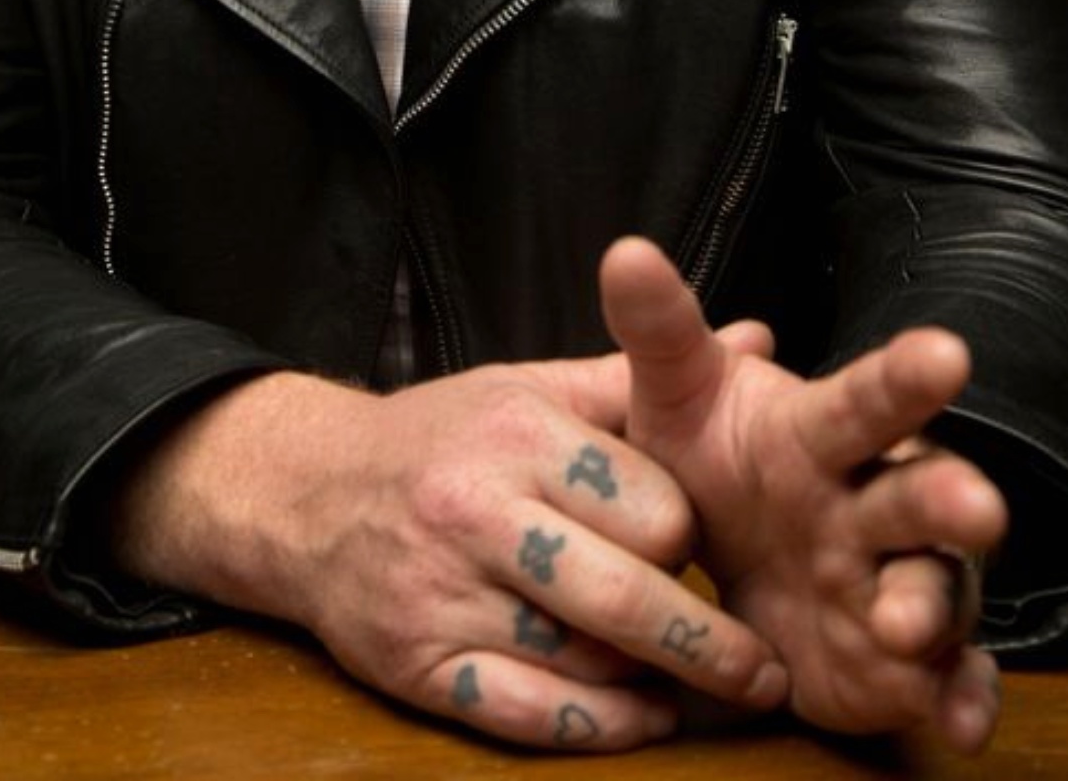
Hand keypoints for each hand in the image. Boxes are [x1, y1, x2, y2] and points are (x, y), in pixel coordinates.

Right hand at [106, 359, 788, 751]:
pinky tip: (644, 715)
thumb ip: (643, 379)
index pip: (650, 505)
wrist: (306, 493)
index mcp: (517, 430)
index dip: (688, 535)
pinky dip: (601, 727)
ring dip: (654, 682)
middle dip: (707, 640)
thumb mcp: (531, 387)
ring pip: (583, 662)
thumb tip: (757, 340)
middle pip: (625, 595)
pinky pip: (532, 715)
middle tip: (761, 668)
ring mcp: (443, 594)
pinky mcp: (418, 665)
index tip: (701, 547)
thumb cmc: (444, 437)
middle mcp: (478, 510)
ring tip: (703, 685)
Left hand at [600, 236, 1008, 752]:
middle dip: (950, 500)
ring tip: (906, 625)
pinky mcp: (900, 663)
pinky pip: (946, 681)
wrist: (716, 556)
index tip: (945, 351)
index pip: (866, 400)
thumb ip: (658, 330)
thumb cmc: (712, 456)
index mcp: (823, 436)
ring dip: (934, 607)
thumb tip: (624, 250)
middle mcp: (873, 505)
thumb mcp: (675, 395)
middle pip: (921, 495)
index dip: (904, 377)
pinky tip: (957, 724)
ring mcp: (892, 583)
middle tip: (974, 506)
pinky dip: (959, 700)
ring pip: (937, 590)